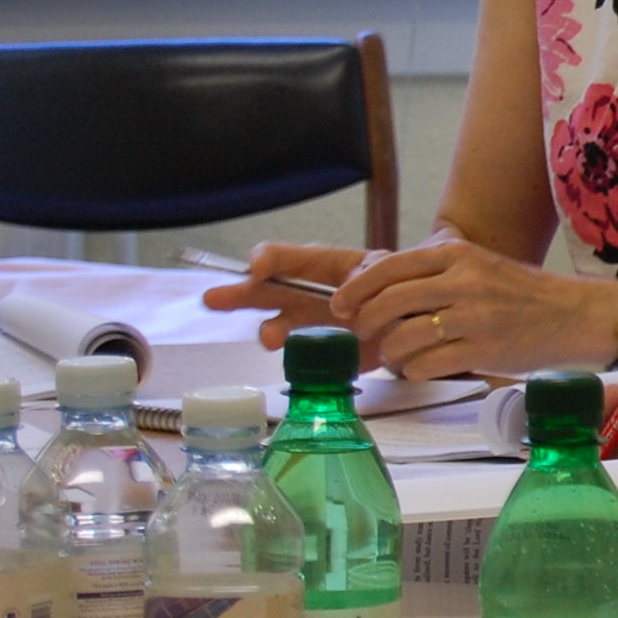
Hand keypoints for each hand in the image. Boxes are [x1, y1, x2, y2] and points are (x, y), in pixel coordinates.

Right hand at [198, 243, 373, 349]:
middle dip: (236, 294)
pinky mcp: (316, 354)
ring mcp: (304, 325)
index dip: (264, 260)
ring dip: (269, 331)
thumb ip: (369, 273)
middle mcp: (300, 294)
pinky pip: (300, 359)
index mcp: (313, 264)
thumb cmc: (385, 284)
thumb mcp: (383, 269)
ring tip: (272, 339)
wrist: (404, 319)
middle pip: (260, 291)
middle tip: (212, 300)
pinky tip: (305, 361)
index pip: (278, 256)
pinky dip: (300, 360)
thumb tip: (347, 295)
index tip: (257, 270)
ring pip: (275, 327)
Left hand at [330, 237, 613, 378]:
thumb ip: (431, 270)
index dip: (356, 288)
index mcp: (458, 254)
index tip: (341, 304)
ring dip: (390, 352)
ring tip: (397, 354)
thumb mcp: (478, 265)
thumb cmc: (522, 293)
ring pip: (402, 338)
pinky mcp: (483, 350)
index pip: (389, 267)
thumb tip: (372, 281)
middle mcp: (464, 281)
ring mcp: (474, 317)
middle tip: (364, 332)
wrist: (575, 315)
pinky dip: (414, 370)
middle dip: (365, 322)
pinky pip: (425, 365)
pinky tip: (422, 367)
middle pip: (388, 303)